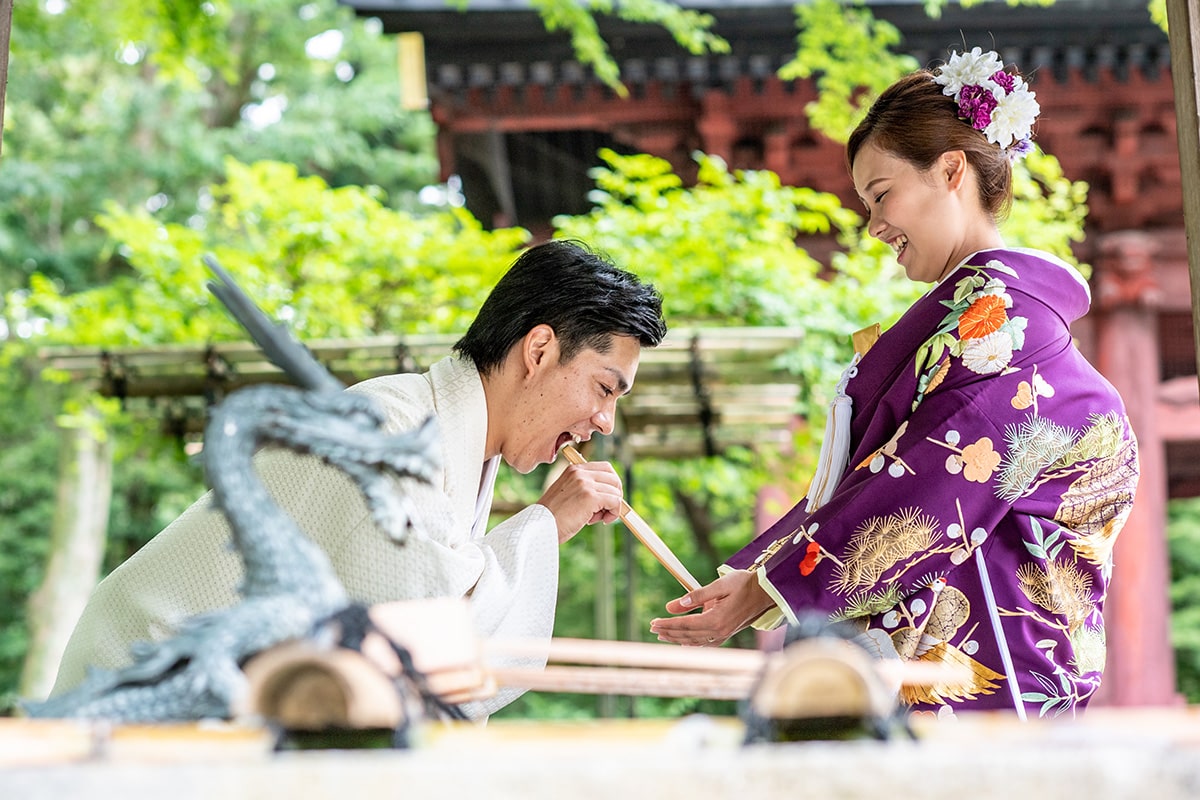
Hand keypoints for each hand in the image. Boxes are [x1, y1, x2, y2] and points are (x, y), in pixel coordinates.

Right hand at [536, 461, 623, 543]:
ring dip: (611, 508)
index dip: (611, 485)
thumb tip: (612, 495)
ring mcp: (585, 483)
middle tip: (603, 510)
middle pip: (614, 479)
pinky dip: (613, 513)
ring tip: (594, 518)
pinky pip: (616, 502)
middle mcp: (580, 472)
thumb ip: (585, 489)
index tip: (606, 499)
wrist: (540, 527)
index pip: (606, 468)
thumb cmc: (554, 516)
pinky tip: (600, 521)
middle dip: (614, 496)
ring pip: (616, 492)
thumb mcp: (568, 494)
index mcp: (574, 469)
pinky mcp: (590, 497)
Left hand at [649, 569, 775, 645]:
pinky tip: (683, 640)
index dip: (667, 624)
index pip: (685, 624)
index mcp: (716, 620)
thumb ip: (696, 596)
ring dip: (676, 638)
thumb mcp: (720, 585)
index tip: (653, 622)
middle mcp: (719, 631)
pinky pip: (704, 642)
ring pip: (694, 640)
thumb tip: (672, 605)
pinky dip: (691, 642)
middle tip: (652, 627)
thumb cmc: (745, 584)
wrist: (767, 592)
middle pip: (687, 634)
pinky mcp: (727, 634)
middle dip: (668, 631)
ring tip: (662, 635)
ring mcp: (724, 635)